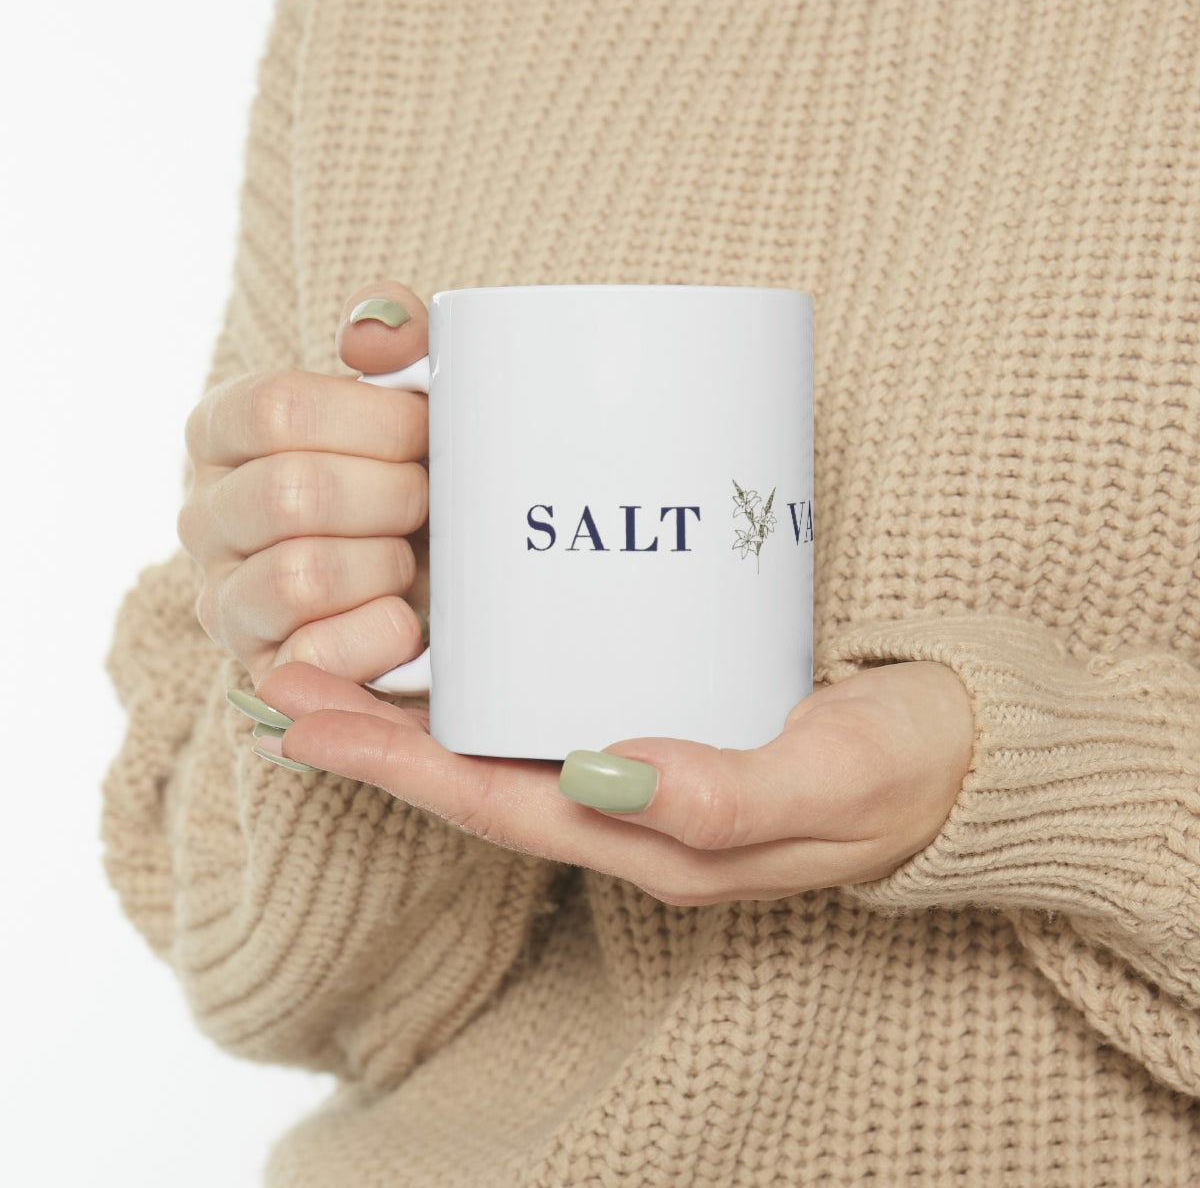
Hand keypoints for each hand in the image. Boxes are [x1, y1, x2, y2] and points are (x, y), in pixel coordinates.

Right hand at [179, 283, 431, 685]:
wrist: (439, 580)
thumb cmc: (416, 476)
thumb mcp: (413, 396)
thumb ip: (397, 337)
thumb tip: (371, 335)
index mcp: (223, 432)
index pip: (278, 409)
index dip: (376, 421)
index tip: (426, 431)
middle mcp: (204, 516)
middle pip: (293, 494)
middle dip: (393, 497)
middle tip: (429, 500)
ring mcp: (225, 600)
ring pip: (300, 576)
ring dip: (386, 565)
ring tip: (409, 559)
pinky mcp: (264, 671)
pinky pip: (316, 656)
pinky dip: (383, 634)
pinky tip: (408, 618)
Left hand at [251, 660, 973, 903]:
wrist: (967, 754)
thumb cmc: (905, 769)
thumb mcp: (832, 780)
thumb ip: (725, 793)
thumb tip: (603, 775)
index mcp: (655, 843)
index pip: (494, 806)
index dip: (392, 766)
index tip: (302, 717)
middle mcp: (633, 814)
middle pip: (477, 779)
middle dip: (375, 737)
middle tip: (286, 676)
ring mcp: (647, 774)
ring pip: (507, 748)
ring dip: (419, 711)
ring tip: (343, 654)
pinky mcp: (671, 721)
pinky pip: (558, 712)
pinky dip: (494, 683)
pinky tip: (469, 639)